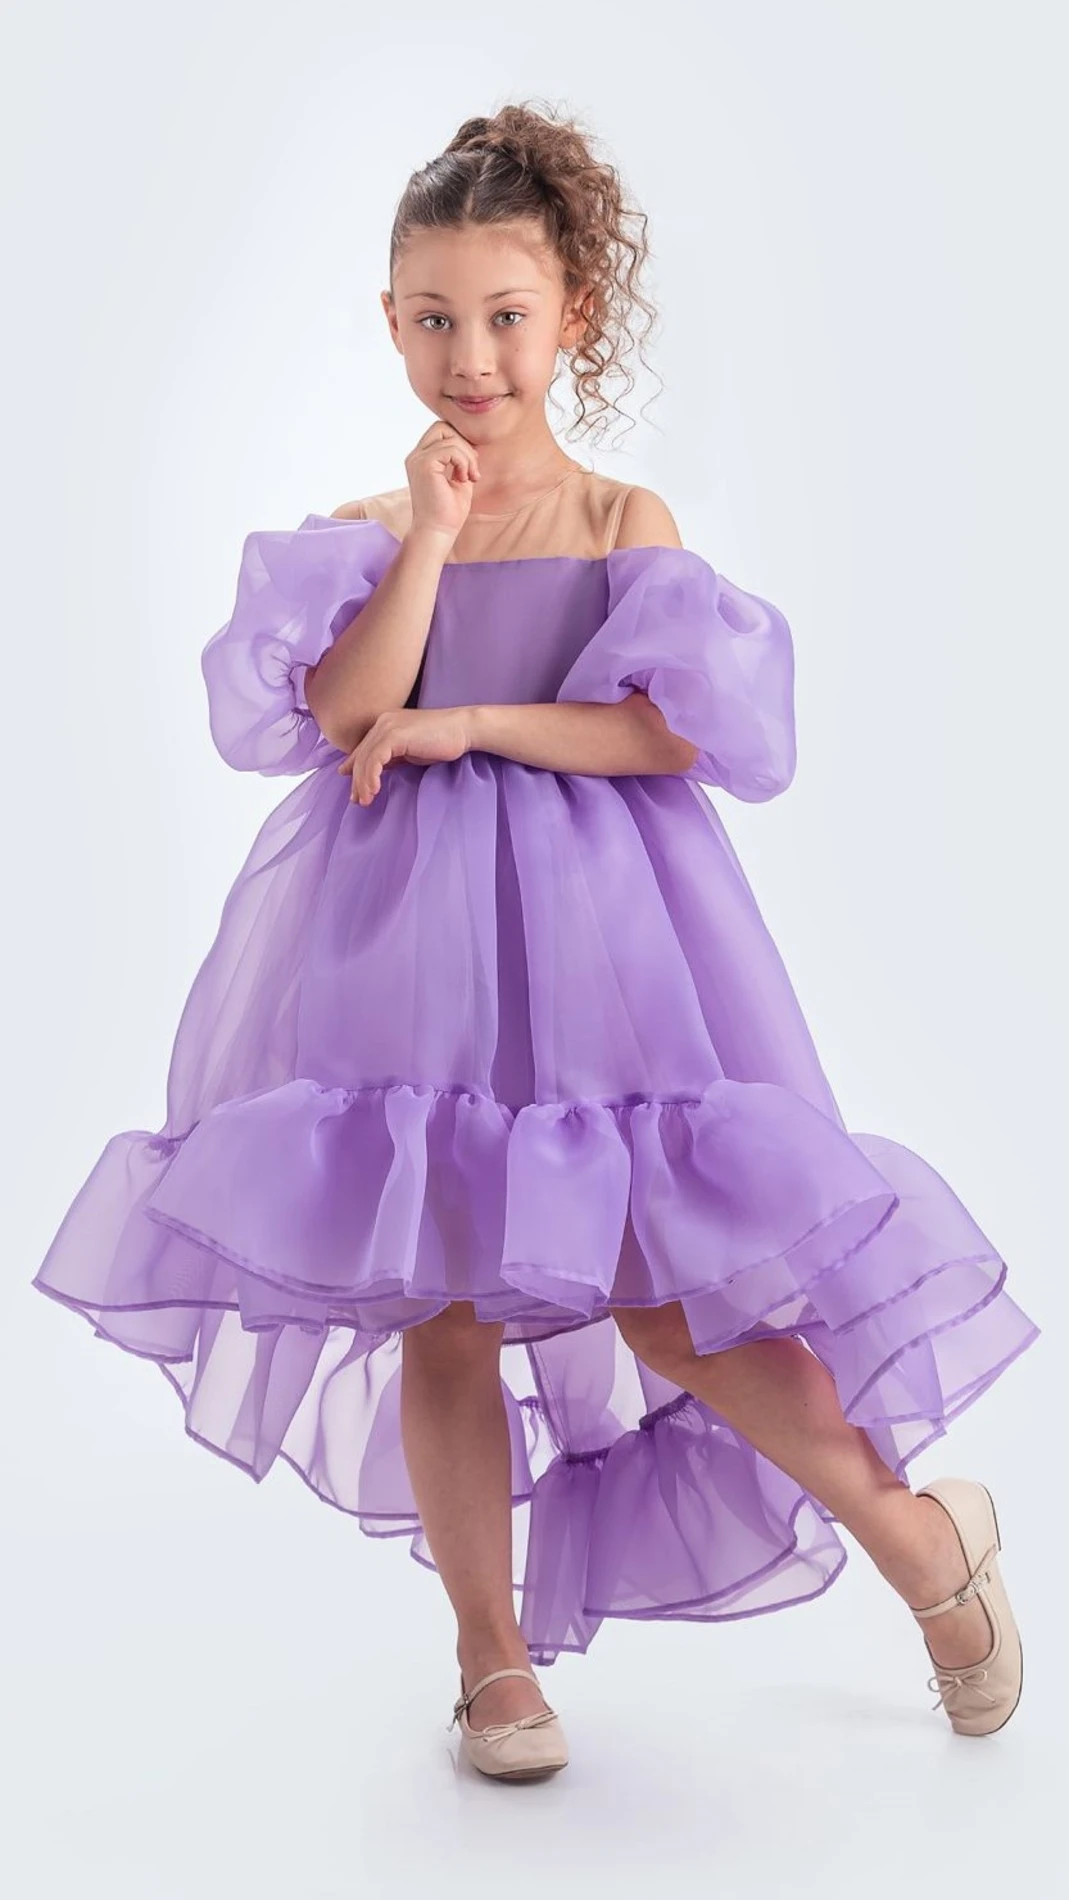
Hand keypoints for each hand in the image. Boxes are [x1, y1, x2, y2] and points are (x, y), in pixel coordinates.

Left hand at [336, 706, 478, 804]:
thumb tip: (374, 771)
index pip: (364, 749)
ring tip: (365, 801)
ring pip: (366, 758)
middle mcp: (383, 722)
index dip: (355, 770)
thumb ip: (391, 758)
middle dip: (357, 780)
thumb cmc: (441, 741)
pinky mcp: (396, 734)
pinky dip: (372, 776)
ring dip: (363, 782)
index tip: (355, 791)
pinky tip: (375, 790)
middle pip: (361, 755)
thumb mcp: (409, 752)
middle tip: (357, 801)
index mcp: (385, 724)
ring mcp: (388, 726)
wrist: (463, 729)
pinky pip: (375, 758)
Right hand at [405, 419, 480, 539]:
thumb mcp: (458, 478)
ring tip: (469, 478)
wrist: (438, 532)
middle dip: (463, 444)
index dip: (460, 443)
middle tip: (471, 469)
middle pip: (442, 427)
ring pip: (450, 437)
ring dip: (467, 457)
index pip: (440, 432)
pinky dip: (463, 462)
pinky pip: (451, 449)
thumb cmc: (448, 512)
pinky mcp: (424, 465)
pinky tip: (463, 479)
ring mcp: (418, 459)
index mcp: (421, 459)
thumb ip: (460, 460)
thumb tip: (471, 444)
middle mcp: (416, 456)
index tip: (469, 467)